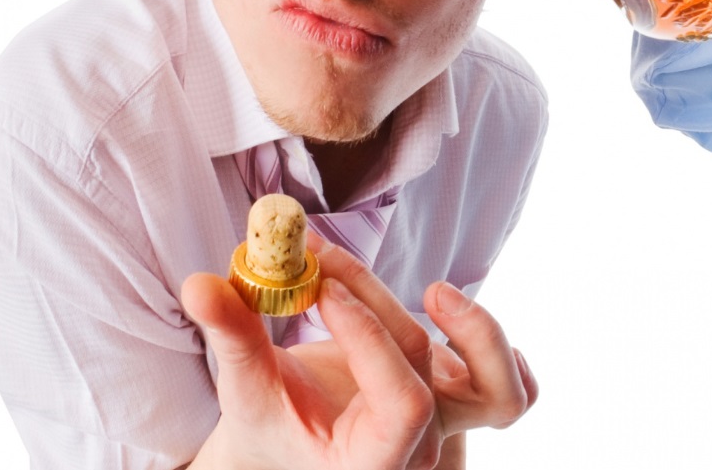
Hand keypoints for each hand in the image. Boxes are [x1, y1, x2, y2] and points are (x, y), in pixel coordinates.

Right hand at [181, 236, 535, 469]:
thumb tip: (200, 281)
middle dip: (381, 308)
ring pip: (498, 388)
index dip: (370, 337)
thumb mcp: (245, 390)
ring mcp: (449, 426)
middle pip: (431, 375)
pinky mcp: (460, 399)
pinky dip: (502, 356)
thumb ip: (232, 337)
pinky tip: (453, 313)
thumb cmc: (269, 426)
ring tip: (434, 291)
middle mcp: (422, 451)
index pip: (404, 400)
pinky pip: (511, 389)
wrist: (287, 446)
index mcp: (373, 464)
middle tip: (329, 263)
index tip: (320, 285)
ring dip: (478, 333)